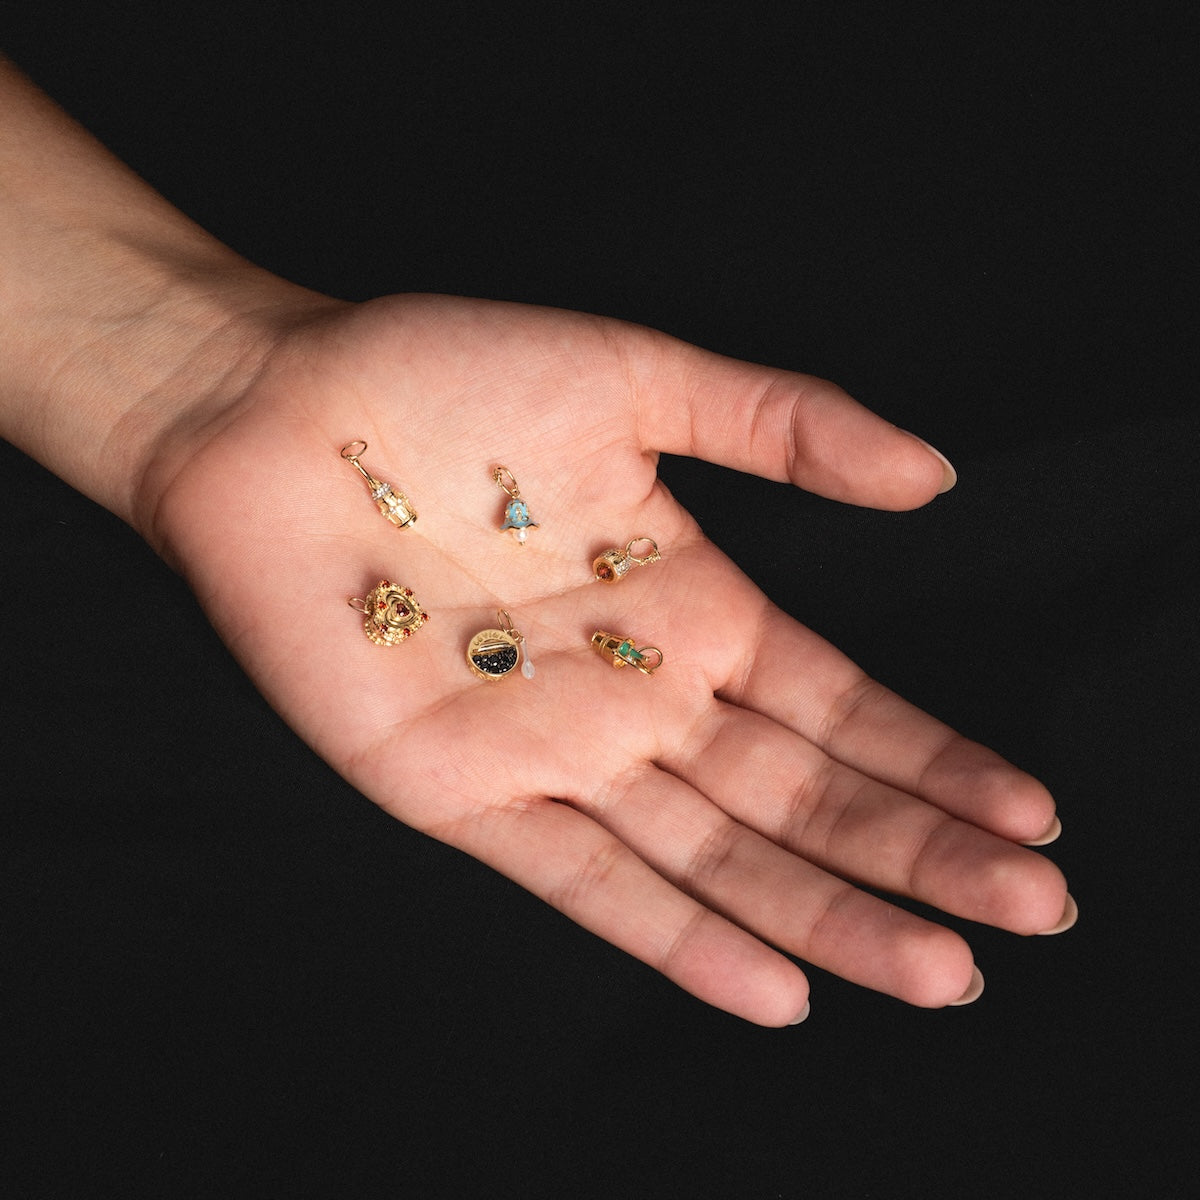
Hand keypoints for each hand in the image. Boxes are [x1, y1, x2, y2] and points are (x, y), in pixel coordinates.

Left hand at [139, 292, 1069, 1025]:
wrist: (275, 417)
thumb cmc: (448, 381)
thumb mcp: (638, 379)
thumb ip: (784, 427)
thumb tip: (934, 473)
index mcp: (690, 603)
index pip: (838, 704)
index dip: (934, 758)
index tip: (1030, 812)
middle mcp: (638, 692)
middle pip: (799, 794)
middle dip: (916, 852)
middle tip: (1030, 910)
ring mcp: (555, 751)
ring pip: (715, 854)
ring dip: (827, 911)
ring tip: (936, 968)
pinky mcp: (463, 792)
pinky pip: (583, 881)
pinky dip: (675, 937)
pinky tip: (775, 986)